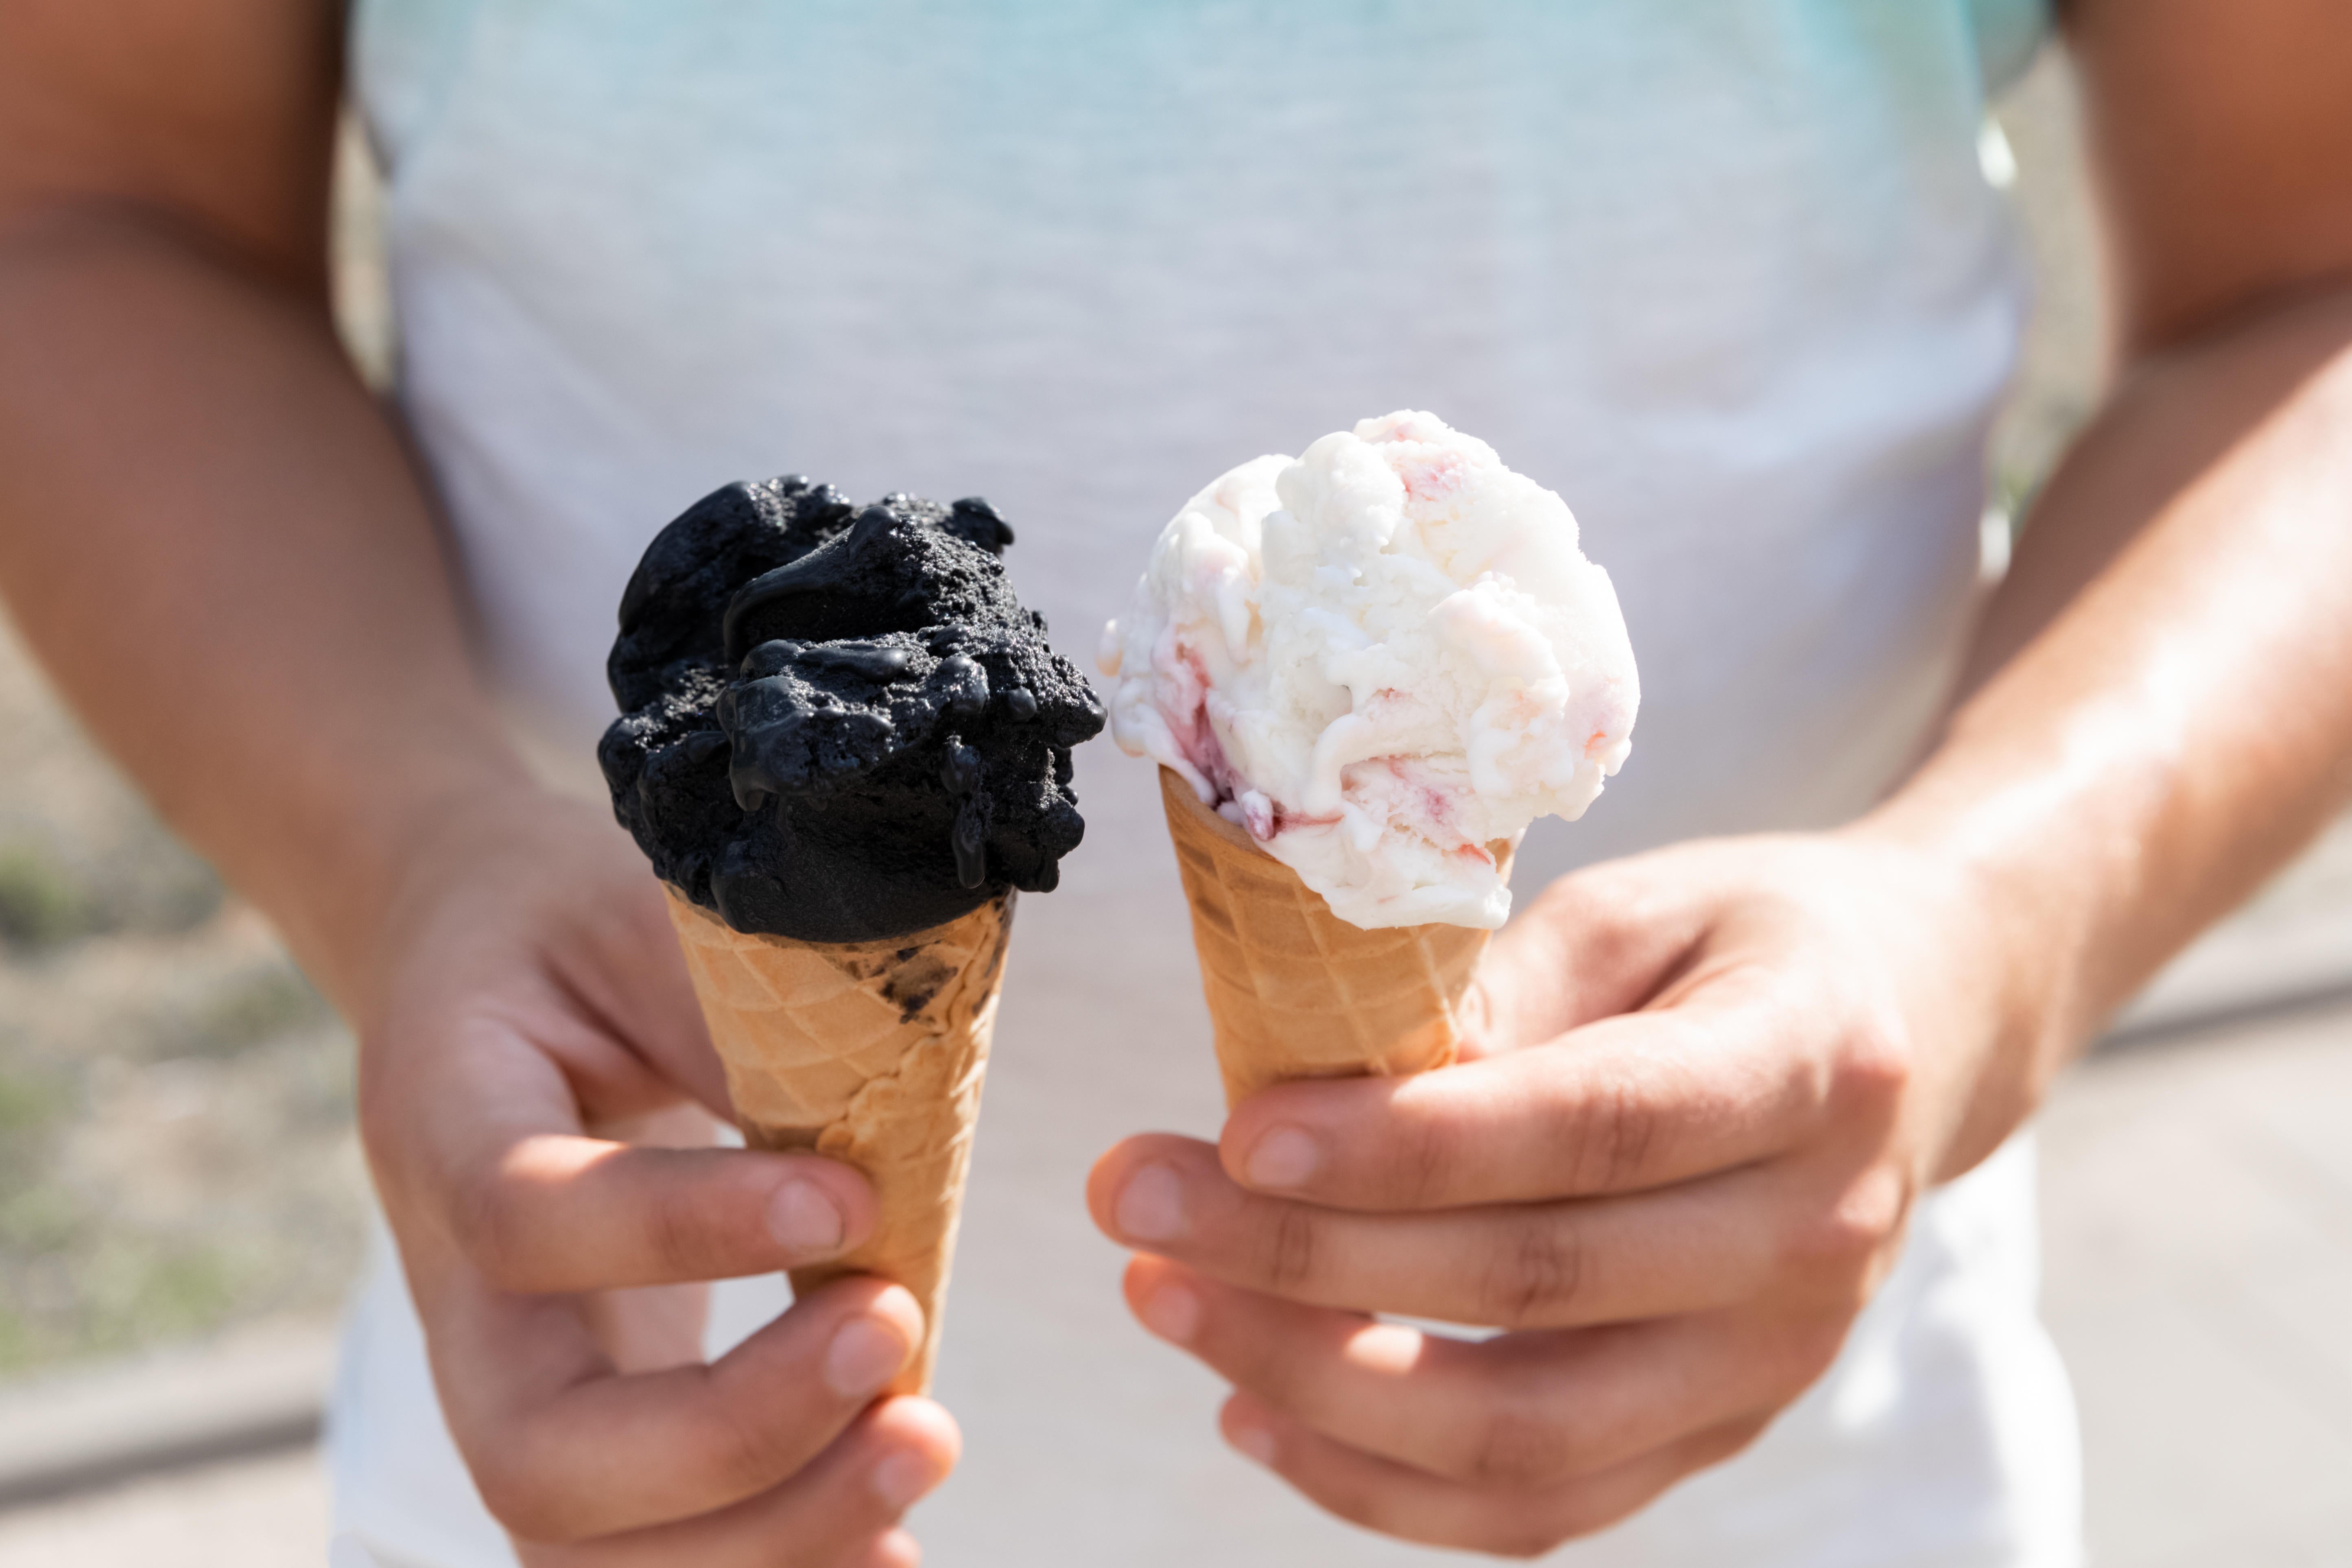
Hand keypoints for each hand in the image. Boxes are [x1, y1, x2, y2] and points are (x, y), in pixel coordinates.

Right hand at [358, 786, 959, 1565]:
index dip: (682, 1229)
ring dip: (768, 1538)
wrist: (487, 963)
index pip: (524, 1216)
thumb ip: (743, 1010)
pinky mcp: (580, 1432)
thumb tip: (890, 1113)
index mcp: (448, 1117)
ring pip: (580, 1545)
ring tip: (922, 1446)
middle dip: (732, 1438)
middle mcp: (456, 1290)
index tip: (851, 1201)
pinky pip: (638, 1560)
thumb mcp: (650, 911)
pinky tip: (889, 1555)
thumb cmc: (584, 930)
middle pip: (535, 1453)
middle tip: (898, 1339)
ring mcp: (507, 1382)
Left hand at [1089, 829, 2030, 1556]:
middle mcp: (1813, 1237)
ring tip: (1166, 1300)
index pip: (1596, 1129)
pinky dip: (1380, 1483)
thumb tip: (1324, 1076)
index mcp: (1810, 1066)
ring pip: (1525, 1436)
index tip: (1241, 1131)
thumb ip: (1498, 986)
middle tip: (1138, 1202)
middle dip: (1308, 1258)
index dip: (1412, 1147)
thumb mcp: (1636, 904)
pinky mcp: (1719, 1431)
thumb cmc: (1746, 943)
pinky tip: (1255, 1406)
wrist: (1914, 1026)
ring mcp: (1774, 1361)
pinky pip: (1539, 1503)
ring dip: (1318, 1383)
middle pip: (1540, 1286)